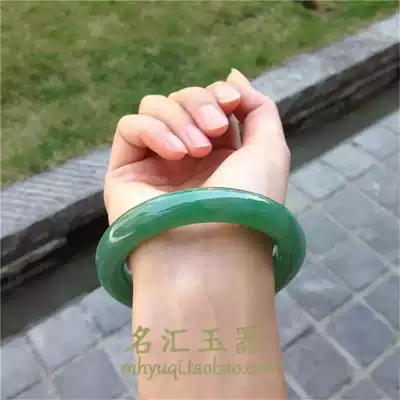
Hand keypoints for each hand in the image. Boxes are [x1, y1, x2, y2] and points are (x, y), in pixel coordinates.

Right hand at [104, 68, 289, 223]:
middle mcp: (187, 156)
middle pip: (182, 100)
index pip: (209, 104)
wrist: (214, 252)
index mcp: (220, 153)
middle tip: (215, 131)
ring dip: (179, 118)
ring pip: (155, 107)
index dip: (218, 94)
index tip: (230, 102)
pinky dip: (153, 130)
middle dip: (200, 104)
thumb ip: (259, 108)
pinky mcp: (126, 170)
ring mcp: (155, 163)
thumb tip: (232, 77)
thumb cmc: (248, 203)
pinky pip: (130, 127)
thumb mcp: (270, 150)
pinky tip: (175, 155)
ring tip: (196, 151)